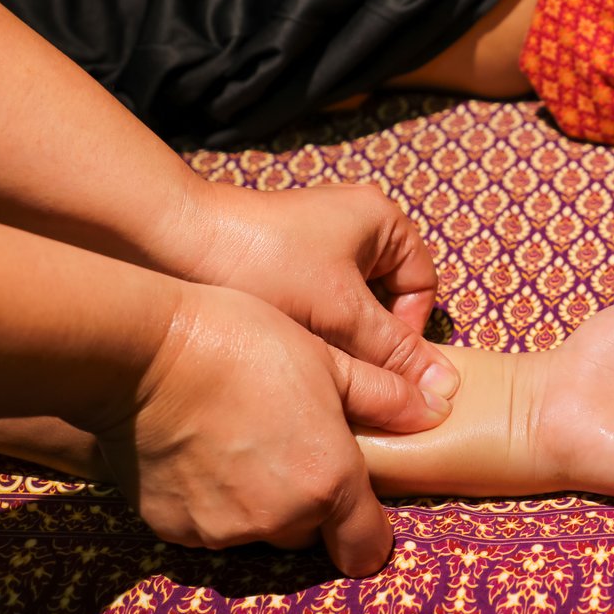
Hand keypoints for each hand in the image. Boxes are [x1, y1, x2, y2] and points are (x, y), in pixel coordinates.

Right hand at [84, 284, 444, 575]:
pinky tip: (202, 451)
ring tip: (243, 438)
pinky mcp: (172, 528)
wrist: (145, 352)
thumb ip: (387, 397)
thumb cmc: (246, 344)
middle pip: (309, 532)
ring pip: (257, 529)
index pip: (366, 548)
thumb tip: (436, 409)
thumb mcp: (330, 360)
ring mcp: (221, 529)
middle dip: (309, 500)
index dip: (367, 533)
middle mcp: (278, 519)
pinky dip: (211, 501)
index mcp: (329, 482)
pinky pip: (208, 526)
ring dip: (258, 501)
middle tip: (291, 443)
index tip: (358, 508)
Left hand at [172, 181, 455, 424]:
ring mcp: (313, 245)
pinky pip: (313, 308)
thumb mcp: (342, 313)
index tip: (379, 363)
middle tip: (344, 370)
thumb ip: (395, 354)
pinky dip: (306, 332)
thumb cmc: (264, 264)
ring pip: (347, 311)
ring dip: (335, 340)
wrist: (169, 241)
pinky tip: (285, 352)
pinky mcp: (279, 265)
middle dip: (367, 340)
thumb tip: (444, 393)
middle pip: (386, 302)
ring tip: (310, 362)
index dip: (409, 332)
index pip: (423, 287)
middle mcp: (353, 226)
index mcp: (382, 220)